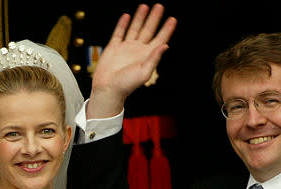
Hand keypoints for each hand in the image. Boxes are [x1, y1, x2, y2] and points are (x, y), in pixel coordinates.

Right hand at [87, 3, 176, 118]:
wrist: (108, 89)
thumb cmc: (126, 85)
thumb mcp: (144, 72)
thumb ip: (154, 58)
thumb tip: (165, 45)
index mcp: (147, 56)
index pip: (160, 39)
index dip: (167, 29)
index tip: (173, 19)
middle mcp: (138, 50)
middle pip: (149, 30)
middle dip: (154, 18)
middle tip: (159, 6)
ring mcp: (126, 48)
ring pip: (135, 29)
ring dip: (140, 18)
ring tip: (145, 6)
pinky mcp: (114, 48)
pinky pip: (119, 33)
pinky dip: (123, 24)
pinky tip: (127, 16)